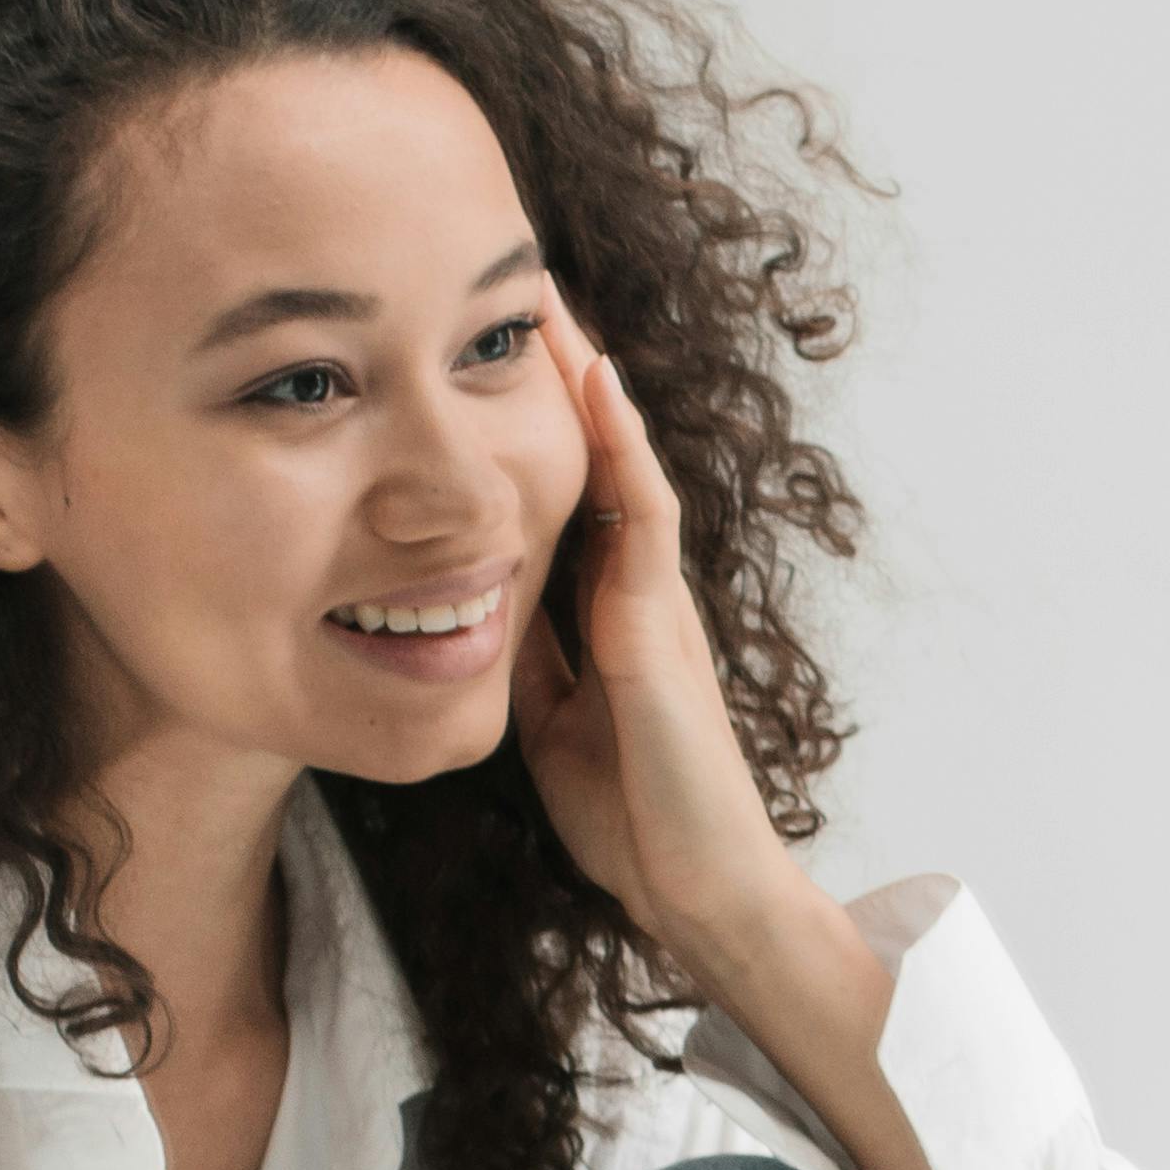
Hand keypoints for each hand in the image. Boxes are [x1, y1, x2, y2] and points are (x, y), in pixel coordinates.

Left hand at [512, 292, 817, 969]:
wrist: (700, 889)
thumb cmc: (636, 816)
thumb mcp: (548, 717)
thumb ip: (526, 654)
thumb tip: (470, 601)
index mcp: (606, 611)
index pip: (563, 491)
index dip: (529, 420)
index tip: (480, 347)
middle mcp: (637, 588)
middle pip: (594, 455)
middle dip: (557, 372)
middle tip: (512, 280)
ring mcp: (656, 601)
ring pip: (622, 463)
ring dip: (588, 379)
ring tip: (549, 297)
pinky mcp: (662, 629)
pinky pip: (645, 516)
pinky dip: (620, 446)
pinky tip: (596, 382)